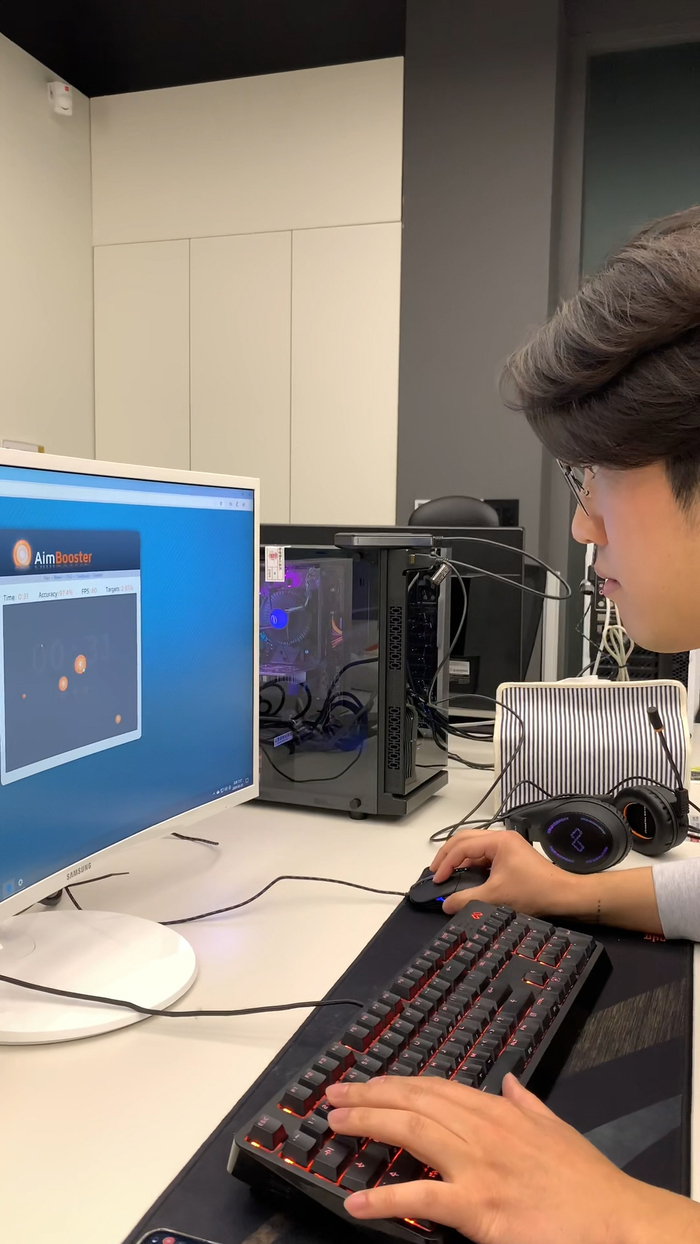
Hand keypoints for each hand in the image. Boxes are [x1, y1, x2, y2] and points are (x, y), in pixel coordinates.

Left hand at [326, 1075, 684, 1243]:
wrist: (614, 1220)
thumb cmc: (587, 1182)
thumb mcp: (556, 1128)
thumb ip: (528, 1103)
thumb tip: (512, 1081)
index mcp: (499, 1112)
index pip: (435, 1088)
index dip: (397, 1084)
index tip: (369, 1082)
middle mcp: (483, 1130)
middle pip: (415, 1103)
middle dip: (370, 1096)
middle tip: (334, 1096)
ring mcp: (478, 1167)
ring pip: (412, 1134)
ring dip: (368, 1125)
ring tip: (335, 1125)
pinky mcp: (478, 1207)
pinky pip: (422, 1199)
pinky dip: (386, 1199)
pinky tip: (358, 1202)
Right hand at [429, 827, 579, 915]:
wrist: (564, 896)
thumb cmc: (532, 892)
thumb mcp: (495, 896)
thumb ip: (466, 899)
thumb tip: (445, 905)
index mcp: (497, 841)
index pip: (462, 846)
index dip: (445, 863)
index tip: (437, 880)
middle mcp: (501, 838)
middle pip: (465, 839)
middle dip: (447, 855)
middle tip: (435, 872)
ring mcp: (507, 845)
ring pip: (474, 846)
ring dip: (459, 859)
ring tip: (446, 873)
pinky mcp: (511, 855)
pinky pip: (484, 855)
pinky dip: (471, 864)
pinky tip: (465, 876)